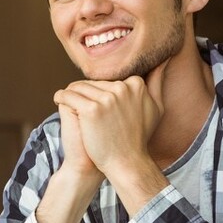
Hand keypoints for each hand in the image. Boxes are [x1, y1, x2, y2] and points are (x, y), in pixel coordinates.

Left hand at [52, 63, 164, 180]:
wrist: (126, 162)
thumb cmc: (138, 137)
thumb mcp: (156, 108)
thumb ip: (157, 82)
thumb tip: (163, 60)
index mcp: (135, 85)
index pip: (107, 79)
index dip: (99, 91)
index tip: (97, 106)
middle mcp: (122, 88)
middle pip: (91, 82)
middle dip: (84, 93)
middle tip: (81, 108)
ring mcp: (107, 99)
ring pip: (77, 87)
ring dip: (70, 94)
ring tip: (69, 104)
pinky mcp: (91, 110)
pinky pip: (67, 95)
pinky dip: (60, 98)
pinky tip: (59, 102)